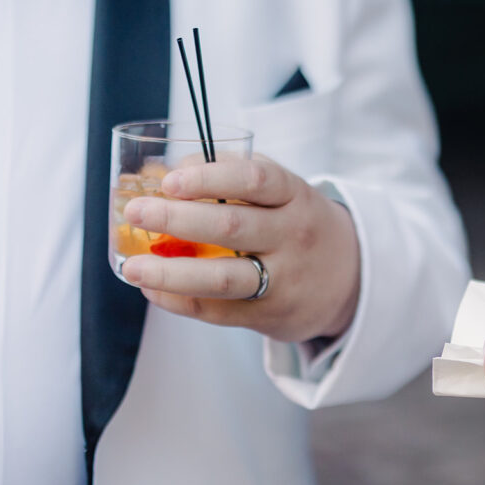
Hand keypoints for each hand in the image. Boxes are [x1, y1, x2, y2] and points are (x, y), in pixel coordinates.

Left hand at [120, 156, 360, 342]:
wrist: (351, 278)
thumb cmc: (298, 224)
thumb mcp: (283, 191)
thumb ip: (231, 174)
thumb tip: (162, 171)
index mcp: (295, 196)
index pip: (255, 179)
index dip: (210, 178)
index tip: (169, 180)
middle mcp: (292, 236)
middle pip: (232, 227)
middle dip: (177, 219)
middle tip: (136, 212)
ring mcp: (283, 278)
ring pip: (223, 277)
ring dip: (172, 272)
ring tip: (133, 267)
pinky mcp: (270, 314)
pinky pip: (218, 310)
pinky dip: (180, 301)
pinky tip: (152, 289)